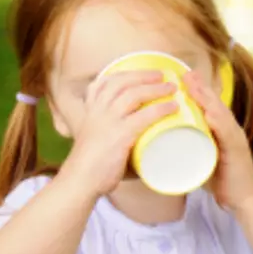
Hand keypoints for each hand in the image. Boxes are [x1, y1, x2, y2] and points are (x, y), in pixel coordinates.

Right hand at [60, 71, 178, 199]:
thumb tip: (135, 139)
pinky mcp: (120, 135)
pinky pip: (144, 116)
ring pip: (133, 94)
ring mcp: (108, 122)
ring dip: (155, 88)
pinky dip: (161, 109)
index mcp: (90, 112)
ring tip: (171, 88)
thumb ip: (110, 134)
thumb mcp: (94, 141)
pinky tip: (172, 107)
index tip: (137, 72)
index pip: (101, 84)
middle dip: (143, 75)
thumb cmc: (90, 166)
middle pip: (121, 83)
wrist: (79, 181)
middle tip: (161, 74)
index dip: (121, 74)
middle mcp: (97, 112)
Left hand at [184, 71, 252, 209]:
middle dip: (199, 88)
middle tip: (183, 72)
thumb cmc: (222, 180)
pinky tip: (209, 114)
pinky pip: (227, 135)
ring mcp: (234, 140)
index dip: (196, 90)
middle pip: (214, 104)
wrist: (245, 199)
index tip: (179, 76)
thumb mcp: (203, 158)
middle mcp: (229, 130)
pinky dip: (219, 123)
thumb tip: (163, 144)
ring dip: (206, 99)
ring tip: (192, 86)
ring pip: (220, 114)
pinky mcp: (236, 153)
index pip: (208, 105)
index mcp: (221, 130)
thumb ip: (190, 148)